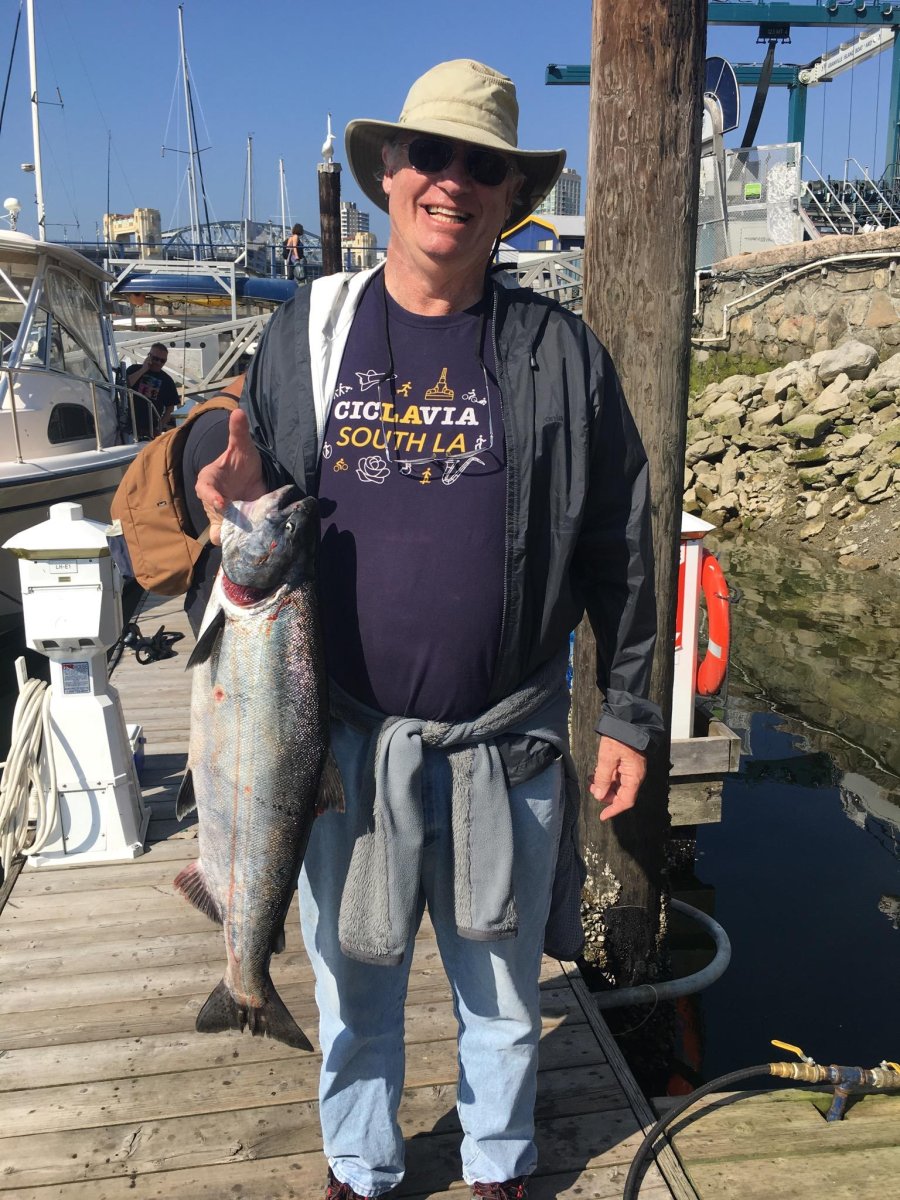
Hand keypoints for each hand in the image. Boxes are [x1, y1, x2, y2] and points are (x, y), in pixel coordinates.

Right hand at [195, 408, 265, 544]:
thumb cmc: (239, 462)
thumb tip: (238, 412)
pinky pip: (229, 539)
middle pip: (214, 516)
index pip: (205, 490)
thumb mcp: (241, 447)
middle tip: (240, 526)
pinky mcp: (234, 527)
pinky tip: (250, 544)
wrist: (248, 477)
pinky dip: (236, 543)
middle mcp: (213, 501)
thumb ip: (238, 432)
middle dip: (225, 522)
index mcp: (208, 481)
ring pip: (221, 532)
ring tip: (247, 538)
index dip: (212, 497)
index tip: (222, 503)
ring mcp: (222, 516)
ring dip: (233, 536)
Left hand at [589, 736, 646, 820]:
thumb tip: (600, 796)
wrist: (628, 720)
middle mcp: (634, 775)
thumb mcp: (607, 757)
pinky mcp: (627, 762)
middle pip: (621, 794)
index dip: (614, 810)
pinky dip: (606, 777)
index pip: (626, 801)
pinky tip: (597, 772)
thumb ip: (603, 777)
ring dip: (604, 785)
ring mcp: (631, 769)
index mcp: (634, 777)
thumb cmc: (619, 738)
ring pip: (617, 784)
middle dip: (605, 795)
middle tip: (592, 788)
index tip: (602, 816)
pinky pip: (617, 775)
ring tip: (592, 779)